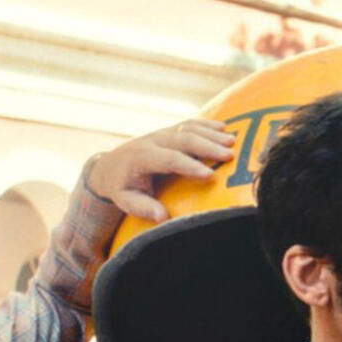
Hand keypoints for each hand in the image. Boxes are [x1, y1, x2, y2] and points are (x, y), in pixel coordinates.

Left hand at [87, 119, 235, 222]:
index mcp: (141, 157)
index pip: (168, 159)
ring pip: (188, 128)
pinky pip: (189, 124)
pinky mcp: (168, 131)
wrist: (109, 166)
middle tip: (229, 155)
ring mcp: (161, 133)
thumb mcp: (126, 200)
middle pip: (182, 139)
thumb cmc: (121, 187)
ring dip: (211, 134)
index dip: (189, 166)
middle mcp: (152, 140)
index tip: (209, 175)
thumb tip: (162, 217)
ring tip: (232, 142)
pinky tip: (225, 128)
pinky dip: (208, 125)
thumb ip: (143, 207)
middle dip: (207, 146)